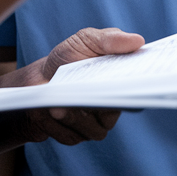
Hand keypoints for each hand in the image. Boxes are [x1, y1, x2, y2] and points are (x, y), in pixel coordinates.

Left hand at [0, 27, 143, 152]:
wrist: (38, 78)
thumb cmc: (68, 57)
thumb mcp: (87, 40)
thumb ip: (110, 39)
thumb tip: (138, 40)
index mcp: (121, 84)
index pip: (137, 91)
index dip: (135, 89)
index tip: (127, 82)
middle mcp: (112, 108)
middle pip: (115, 114)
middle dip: (101, 105)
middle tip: (87, 95)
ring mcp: (94, 125)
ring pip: (94, 130)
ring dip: (75, 116)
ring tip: (58, 105)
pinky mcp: (75, 135)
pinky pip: (72, 136)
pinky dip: (59, 125)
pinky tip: (50, 112)